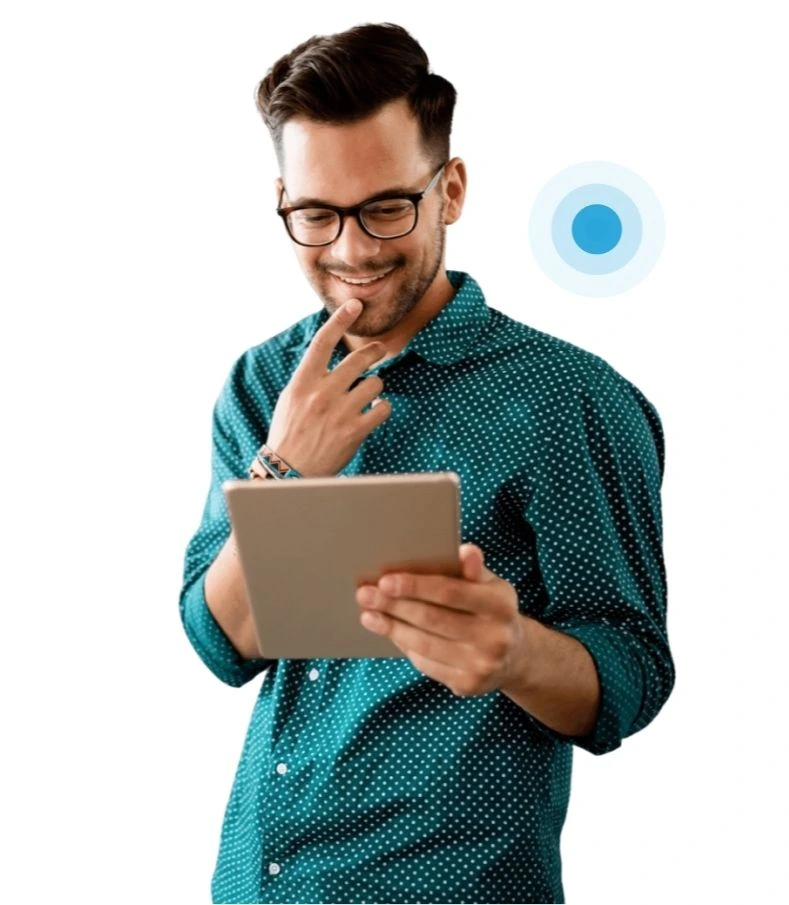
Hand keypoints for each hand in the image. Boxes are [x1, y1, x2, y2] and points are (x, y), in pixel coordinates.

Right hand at [267, 299, 390, 476]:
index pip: (323, 342)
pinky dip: (382, 407)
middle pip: (359, 359)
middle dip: (374, 352)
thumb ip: (310, 377)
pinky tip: (374, 410)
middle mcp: (321, 393)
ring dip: (376, 386)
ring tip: (368, 394)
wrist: (289, 473)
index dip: (340, 320)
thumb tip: (329, 357)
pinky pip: (382, 407)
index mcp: (302, 382)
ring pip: (374, 382)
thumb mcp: (290, 399)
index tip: (355, 305)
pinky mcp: (355, 431)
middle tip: (379, 351)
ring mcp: (339, 412)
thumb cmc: (289, 434)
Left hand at [355, 543, 526, 696]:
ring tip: (368, 613)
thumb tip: (466, 551)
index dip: (415, 586)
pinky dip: (404, 645)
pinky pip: (426, 662)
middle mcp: (495, 637)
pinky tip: (389, 631)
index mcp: (500, 605)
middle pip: (432, 618)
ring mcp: (482, 665)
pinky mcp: (467, 684)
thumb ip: (473, 569)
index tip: (384, 580)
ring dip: (391, 627)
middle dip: (394, 605)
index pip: (450, 592)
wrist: (515, 656)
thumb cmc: (491, 609)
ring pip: (424, 643)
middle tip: (365, 594)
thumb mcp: (491, 585)